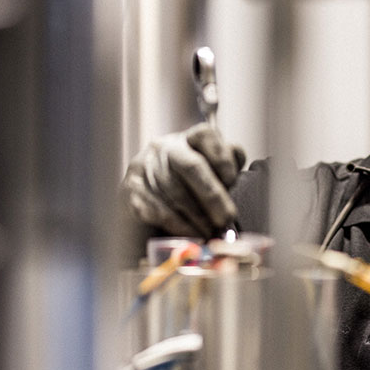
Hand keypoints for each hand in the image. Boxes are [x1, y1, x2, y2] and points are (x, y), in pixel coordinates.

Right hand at [122, 123, 245, 237]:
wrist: (145, 199)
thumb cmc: (186, 185)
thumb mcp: (210, 170)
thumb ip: (226, 165)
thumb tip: (237, 165)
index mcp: (188, 139)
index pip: (205, 135)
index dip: (222, 157)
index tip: (233, 181)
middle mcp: (165, 148)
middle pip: (191, 166)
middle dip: (212, 195)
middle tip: (226, 217)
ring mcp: (145, 167)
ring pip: (175, 192)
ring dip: (197, 216)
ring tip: (211, 232)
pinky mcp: (132, 190)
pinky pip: (158, 209)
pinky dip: (178, 225)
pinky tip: (191, 235)